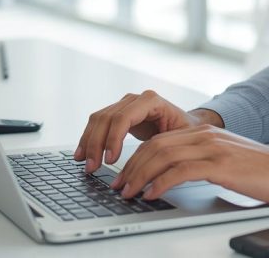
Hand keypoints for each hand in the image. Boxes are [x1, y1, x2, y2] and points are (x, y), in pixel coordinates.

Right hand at [74, 90, 216, 173]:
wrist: (185, 124)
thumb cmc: (186, 132)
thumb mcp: (181, 138)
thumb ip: (164, 148)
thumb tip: (150, 170)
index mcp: (151, 101)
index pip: (124, 117)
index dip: (114, 139)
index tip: (110, 160)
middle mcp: (135, 99)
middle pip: (107, 118)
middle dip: (96, 144)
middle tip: (93, 168)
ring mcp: (124, 104)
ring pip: (98, 119)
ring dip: (88, 142)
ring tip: (85, 164)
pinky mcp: (118, 113)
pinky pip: (98, 123)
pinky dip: (88, 138)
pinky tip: (82, 154)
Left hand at [111, 124, 268, 205]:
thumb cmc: (262, 172)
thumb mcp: (225, 161)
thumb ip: (200, 163)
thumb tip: (172, 179)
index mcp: (204, 133)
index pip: (159, 140)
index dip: (136, 158)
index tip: (124, 176)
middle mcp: (204, 135)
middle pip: (155, 146)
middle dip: (131, 168)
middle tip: (118, 187)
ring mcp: (212, 148)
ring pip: (162, 156)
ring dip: (139, 176)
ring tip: (128, 193)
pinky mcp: (219, 164)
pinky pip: (180, 171)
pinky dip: (160, 183)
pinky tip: (151, 194)